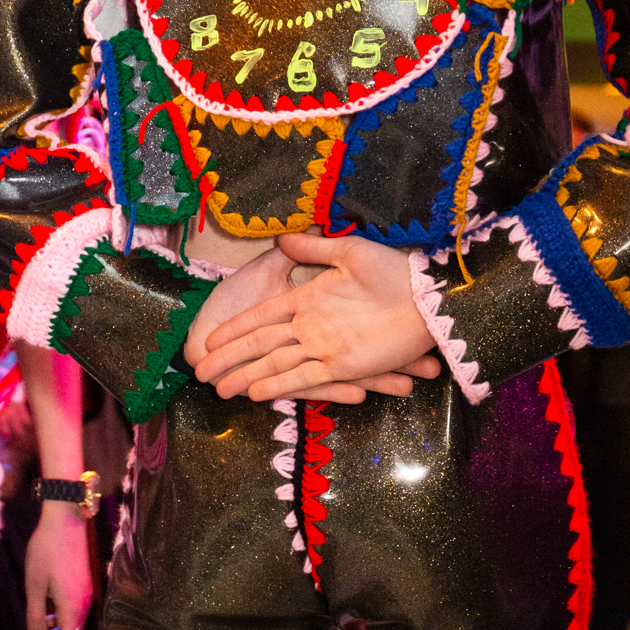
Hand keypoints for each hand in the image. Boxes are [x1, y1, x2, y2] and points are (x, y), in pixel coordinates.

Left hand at [23, 502, 92, 629]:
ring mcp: (86, 595)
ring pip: (72, 626)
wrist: (67, 519)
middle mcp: (84, 605)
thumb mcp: (34, 585)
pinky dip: (58, 619)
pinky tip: (43, 613)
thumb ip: (36, 616)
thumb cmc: (47, 550)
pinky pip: (73, 612)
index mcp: (73, 608)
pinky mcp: (84, 585)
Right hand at [192, 232, 440, 402]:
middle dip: (230, 359)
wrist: (430, 297)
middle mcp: (311, 327)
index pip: (261, 316)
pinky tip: (260, 394)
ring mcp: (326, 349)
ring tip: (220, 390)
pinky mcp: (345, 365)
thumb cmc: (391, 270)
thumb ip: (315, 250)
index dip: (235, 327)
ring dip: (249, 377)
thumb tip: (287, 236)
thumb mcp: (349, 252)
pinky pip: (310, 379)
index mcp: (307, 300)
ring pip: (279, 366)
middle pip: (262, 346)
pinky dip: (284, 386)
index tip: (207, 336)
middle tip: (199, 372)